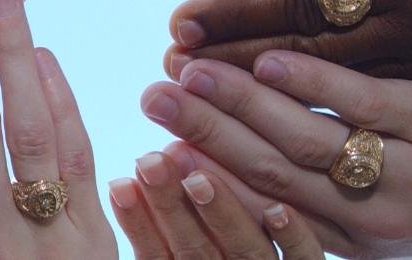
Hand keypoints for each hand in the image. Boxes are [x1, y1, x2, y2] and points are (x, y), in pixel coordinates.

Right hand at [108, 146, 321, 258]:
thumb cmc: (224, 258)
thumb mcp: (194, 254)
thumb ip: (171, 230)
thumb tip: (130, 181)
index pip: (162, 256)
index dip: (139, 223)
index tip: (120, 183)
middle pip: (197, 248)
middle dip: (171, 205)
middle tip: (151, 161)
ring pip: (246, 248)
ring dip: (222, 212)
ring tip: (198, 176)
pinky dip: (291, 237)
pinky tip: (279, 210)